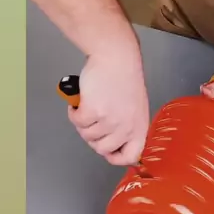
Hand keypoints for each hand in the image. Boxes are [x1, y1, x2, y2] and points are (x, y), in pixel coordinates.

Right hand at [68, 30, 149, 164]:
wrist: (116, 57)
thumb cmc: (124, 77)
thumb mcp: (134, 106)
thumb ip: (127, 125)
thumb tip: (114, 142)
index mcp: (139, 127)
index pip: (130, 156)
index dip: (115, 157)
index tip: (106, 151)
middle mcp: (126, 127)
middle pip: (101, 148)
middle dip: (92, 136)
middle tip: (92, 121)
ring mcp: (109, 121)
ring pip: (86, 135)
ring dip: (82, 122)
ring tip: (87, 105)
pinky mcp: (92, 111)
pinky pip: (76, 121)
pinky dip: (73, 112)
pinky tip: (79, 101)